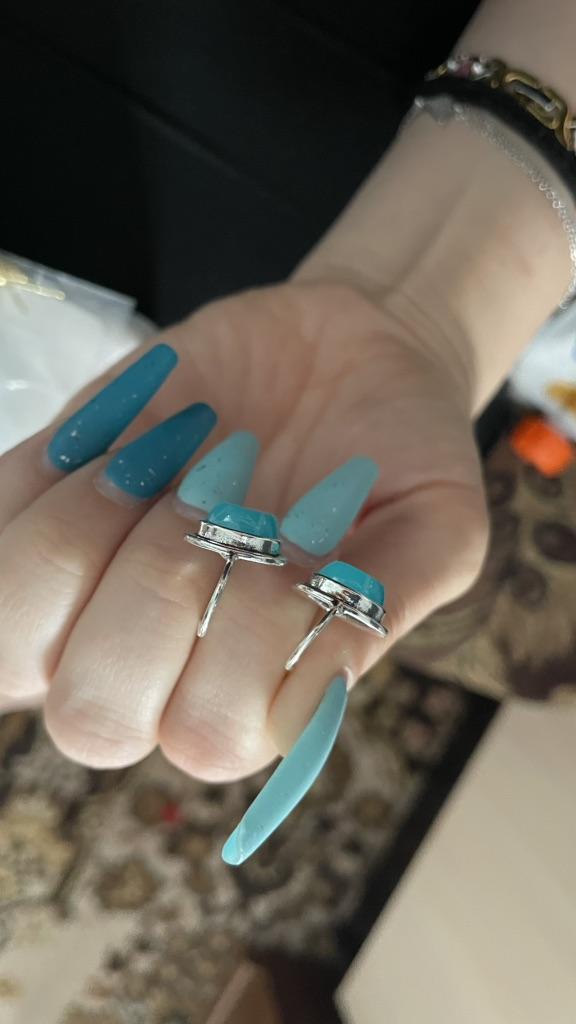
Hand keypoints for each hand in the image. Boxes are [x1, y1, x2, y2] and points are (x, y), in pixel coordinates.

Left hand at [0, 280, 486, 781]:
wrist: (342, 357)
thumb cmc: (394, 453)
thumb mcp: (436, 525)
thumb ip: (387, 605)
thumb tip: (313, 679)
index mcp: (252, 690)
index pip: (210, 737)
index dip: (248, 638)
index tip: (299, 534)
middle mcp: (158, 663)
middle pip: (93, 716)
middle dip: (158, 594)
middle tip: (219, 496)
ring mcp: (86, 596)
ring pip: (10, 639)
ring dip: (81, 537)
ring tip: (152, 465)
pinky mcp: (40, 508)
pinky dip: (38, 475)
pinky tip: (113, 441)